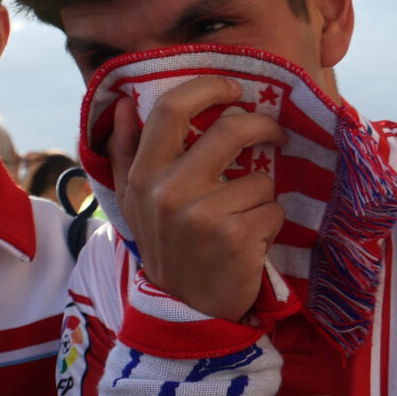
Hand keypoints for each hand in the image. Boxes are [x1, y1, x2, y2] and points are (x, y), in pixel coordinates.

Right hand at [110, 75, 286, 321]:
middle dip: (262, 126)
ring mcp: (203, 214)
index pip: (171, 108)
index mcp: (144, 174)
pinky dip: (269, 223)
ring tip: (243, 217)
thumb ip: (124, 149)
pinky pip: (272, 208)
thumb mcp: (134, 199)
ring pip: (260, 177)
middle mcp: (169, 190)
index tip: (233, 89)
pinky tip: (250, 240)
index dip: (207, 87)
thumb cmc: (165, 244)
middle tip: (273, 135)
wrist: (184, 308)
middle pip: (230, 129)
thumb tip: (122, 101)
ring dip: (260, 196)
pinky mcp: (236, 237)